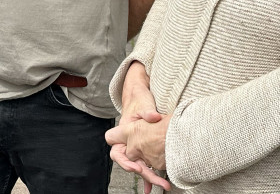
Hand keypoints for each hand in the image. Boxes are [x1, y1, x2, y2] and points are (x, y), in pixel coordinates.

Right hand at [104, 61, 170, 190]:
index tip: (137, 166)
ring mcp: (136, 145)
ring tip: (162, 186)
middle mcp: (127, 141)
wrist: (140, 95)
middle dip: (142, 173)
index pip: (117, 152)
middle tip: (155, 181)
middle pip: (129, 163)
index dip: (125, 161)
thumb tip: (154, 117)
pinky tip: (158, 185)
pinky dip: (151, 174)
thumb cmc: (140, 98)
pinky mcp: (145, 147)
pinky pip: (146, 163)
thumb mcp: (144, 103)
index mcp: (123, 133)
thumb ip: (147, 111)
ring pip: (138, 165)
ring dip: (149, 177)